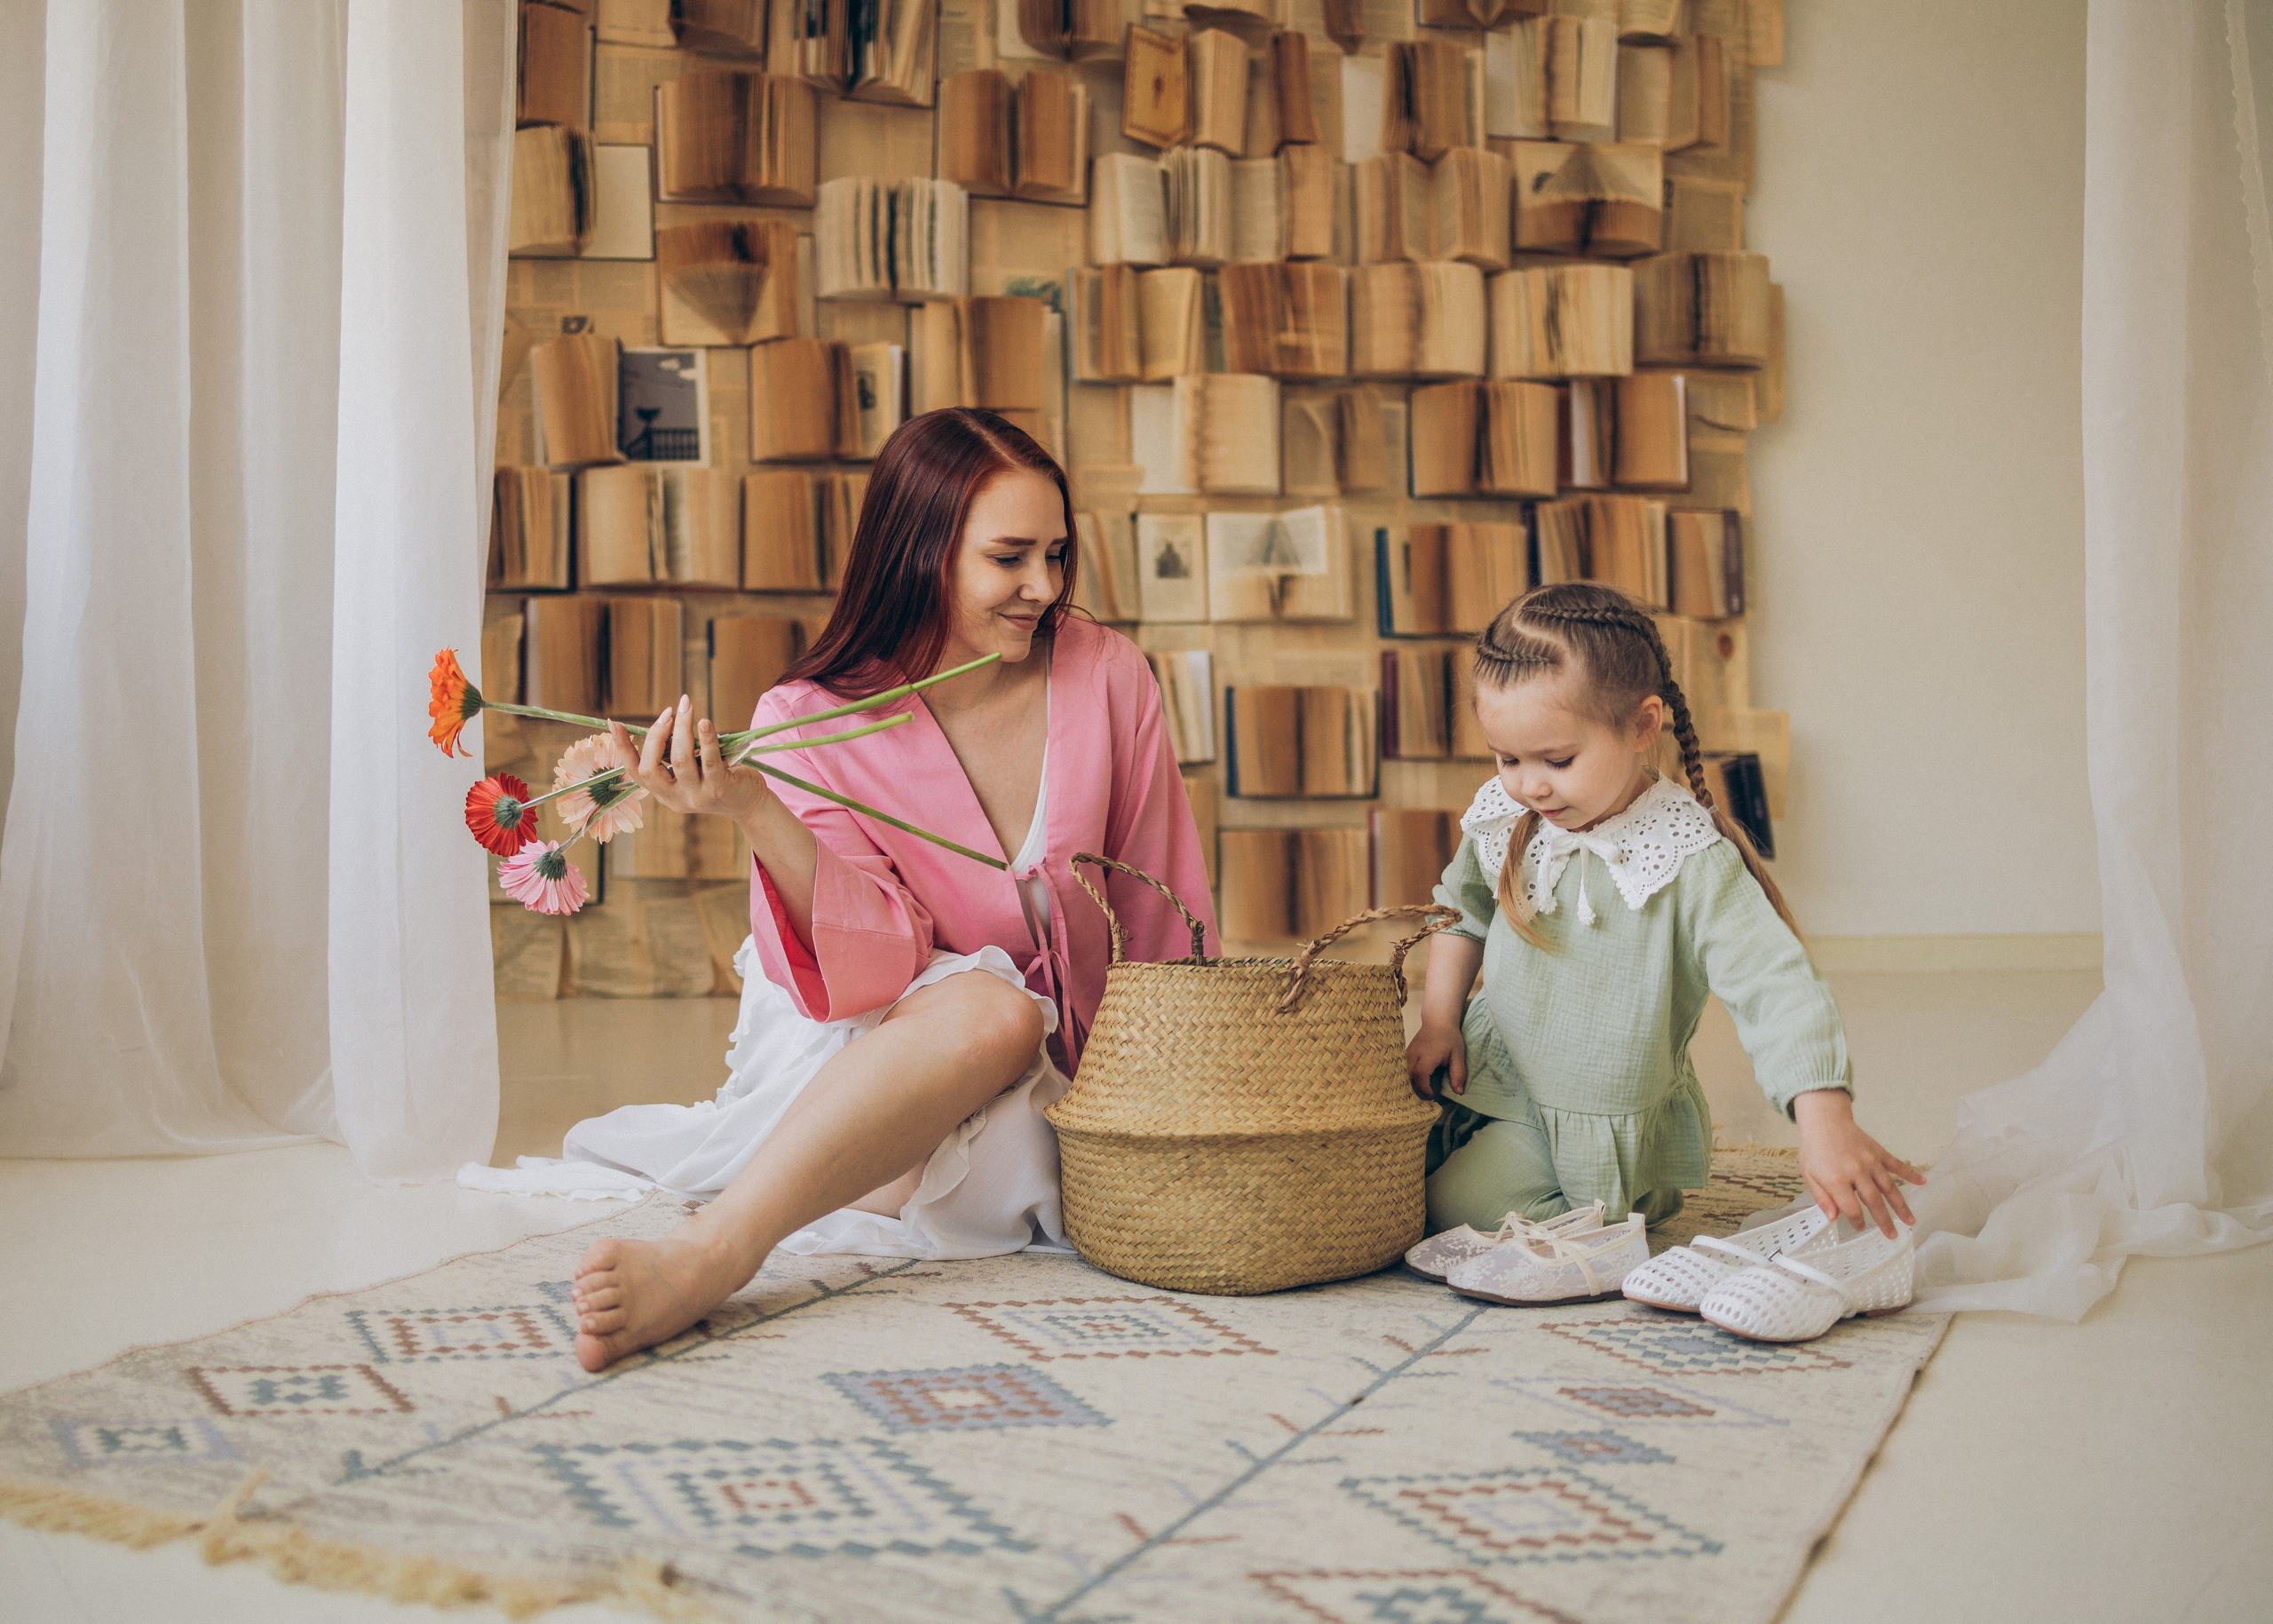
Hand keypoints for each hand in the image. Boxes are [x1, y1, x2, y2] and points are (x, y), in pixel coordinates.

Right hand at [607, 695, 776, 827]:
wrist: (750, 804)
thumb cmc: (719, 779)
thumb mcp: (691, 771)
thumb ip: (675, 756)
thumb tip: (663, 723)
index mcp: (664, 794)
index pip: (636, 772)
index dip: (623, 748)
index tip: (613, 723)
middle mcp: (676, 799)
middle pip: (652, 768)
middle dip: (656, 735)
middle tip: (669, 712)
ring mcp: (697, 796)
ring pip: (681, 760)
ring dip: (682, 729)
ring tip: (687, 707)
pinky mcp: (719, 789)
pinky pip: (710, 760)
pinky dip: (706, 739)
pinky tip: (704, 722)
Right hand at [1405, 1022, 1465, 1101]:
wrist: (1438, 1020)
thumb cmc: (1449, 1038)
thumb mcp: (1458, 1055)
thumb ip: (1458, 1073)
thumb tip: (1459, 1092)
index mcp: (1428, 1055)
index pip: (1420, 1074)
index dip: (1424, 1088)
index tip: (1432, 1095)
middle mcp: (1414, 1054)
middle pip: (1409, 1076)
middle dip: (1416, 1089)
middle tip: (1426, 1096)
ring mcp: (1408, 1053)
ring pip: (1404, 1073)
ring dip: (1411, 1083)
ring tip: (1420, 1091)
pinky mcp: (1406, 1053)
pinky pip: (1403, 1068)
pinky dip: (1408, 1077)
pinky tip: (1415, 1083)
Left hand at [1793, 1089, 1924, 1237]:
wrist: (1824, 1120)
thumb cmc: (1814, 1149)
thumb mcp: (1808, 1175)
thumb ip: (1822, 1198)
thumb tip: (1833, 1219)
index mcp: (1836, 1178)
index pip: (1851, 1207)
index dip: (1856, 1221)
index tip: (1860, 1228)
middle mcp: (1856, 1171)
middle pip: (1874, 1200)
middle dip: (1884, 1220)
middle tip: (1893, 1235)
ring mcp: (1870, 1161)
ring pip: (1889, 1187)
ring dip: (1901, 1205)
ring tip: (1910, 1221)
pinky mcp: (1878, 1152)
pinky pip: (1896, 1165)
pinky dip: (1910, 1174)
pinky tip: (1923, 1182)